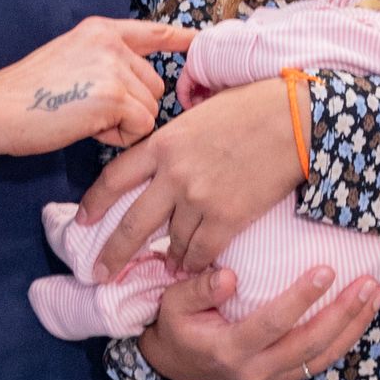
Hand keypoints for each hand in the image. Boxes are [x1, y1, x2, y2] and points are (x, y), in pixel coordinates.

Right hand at [0, 17, 193, 157]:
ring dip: (125, 124)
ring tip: (85, 119)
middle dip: (133, 108)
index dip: (182, 39)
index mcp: (100, 31)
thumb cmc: (29, 97)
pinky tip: (88, 129)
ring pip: (151, 109)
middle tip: (90, 112)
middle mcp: (111, 43)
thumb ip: (105, 63)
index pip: (153, 32)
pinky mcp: (114, 96)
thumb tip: (140, 85)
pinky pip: (141, 127)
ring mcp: (114, 67)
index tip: (203, 40)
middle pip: (156, 85)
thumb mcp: (70, 60)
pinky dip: (119, 137)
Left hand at [79, 76, 304, 276]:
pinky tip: (193, 267)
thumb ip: (178, 136)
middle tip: (99, 274)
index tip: (83, 221)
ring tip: (168, 265)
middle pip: (132, 223)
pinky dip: (195, 263)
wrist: (295, 118)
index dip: (95, 203)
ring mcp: (200, 198)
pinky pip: (201, 252)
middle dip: (113, 253)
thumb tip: (168, 150)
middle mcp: (173, 174)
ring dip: (169, 257)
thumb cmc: (255, 105)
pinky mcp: (228, 217)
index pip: (114, 177)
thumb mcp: (202, 111)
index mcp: (163, 142)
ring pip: (171, 241)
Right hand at [142, 263, 379, 379]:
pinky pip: (321, 362)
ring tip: (378, 295)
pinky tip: (364, 313)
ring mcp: (271, 379)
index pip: (273, 324)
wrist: (175, 366)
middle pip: (310, 344)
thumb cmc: (176, 326)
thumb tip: (229, 277)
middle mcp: (255, 370)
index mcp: (229, 349)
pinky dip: (346, 338)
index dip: (301, 298)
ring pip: (323, 357)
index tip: (328, 269)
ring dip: (354, 326)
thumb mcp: (173, 304)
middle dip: (344, 314)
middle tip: (370, 283)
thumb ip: (199, 289)